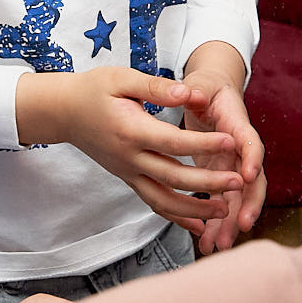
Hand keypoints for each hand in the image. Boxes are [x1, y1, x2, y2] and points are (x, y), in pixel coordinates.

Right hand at [17, 67, 240, 231]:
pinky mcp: (128, 179)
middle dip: (207, 183)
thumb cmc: (94, 90)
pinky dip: (176, 216)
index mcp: (130, 130)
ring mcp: (127, 172)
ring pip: (163, 200)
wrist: (64, 112)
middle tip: (237, 182)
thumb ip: (156, 87)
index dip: (203, 144)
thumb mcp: (121, 78)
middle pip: (172, 177)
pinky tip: (198, 224)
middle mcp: (129, 157)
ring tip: (224, 209)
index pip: (173, 142)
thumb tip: (188, 93)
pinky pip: (154, 202)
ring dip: (195, 208)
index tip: (231, 141)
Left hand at [181, 57, 265, 252]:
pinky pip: (223, 203)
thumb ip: (196, 88)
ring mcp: (233, 166)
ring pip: (238, 199)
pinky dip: (217, 223)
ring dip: (230, 223)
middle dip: (248, 205)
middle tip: (240, 226)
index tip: (249, 175)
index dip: (253, 158)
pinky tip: (208, 243)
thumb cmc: (206, 86)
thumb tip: (193, 92)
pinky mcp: (221, 177)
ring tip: (219, 245)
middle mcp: (240, 150)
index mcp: (238, 125)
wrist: (210, 92)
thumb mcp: (200, 82)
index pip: (251, 143)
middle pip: (253, 181)